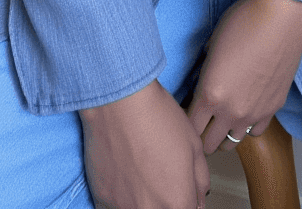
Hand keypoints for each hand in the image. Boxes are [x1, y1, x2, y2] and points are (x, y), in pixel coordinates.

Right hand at [80, 78, 211, 208]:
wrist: (120, 103)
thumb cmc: (157, 117)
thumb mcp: (194, 145)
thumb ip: (200, 181)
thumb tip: (198, 201)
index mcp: (177, 202)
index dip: (185, 199)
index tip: (179, 189)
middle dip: (165, 200)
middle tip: (159, 177)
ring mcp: (123, 208)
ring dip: (142, 201)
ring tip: (140, 175)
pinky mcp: (101, 199)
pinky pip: (114, 208)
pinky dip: (121, 198)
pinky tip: (123, 176)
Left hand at [185, 0, 301, 154]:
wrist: (281, 18)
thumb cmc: (243, 22)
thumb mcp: (212, 43)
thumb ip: (204, 68)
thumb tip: (201, 77)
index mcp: (210, 93)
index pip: (189, 126)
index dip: (184, 119)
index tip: (186, 111)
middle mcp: (231, 110)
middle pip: (208, 143)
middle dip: (201, 134)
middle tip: (201, 120)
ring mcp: (254, 113)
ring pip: (232, 143)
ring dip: (223, 134)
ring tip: (221, 120)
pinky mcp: (274, 108)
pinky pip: (256, 131)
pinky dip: (248, 126)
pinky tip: (246, 111)